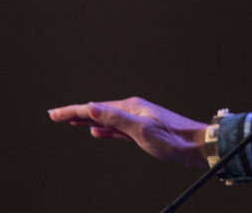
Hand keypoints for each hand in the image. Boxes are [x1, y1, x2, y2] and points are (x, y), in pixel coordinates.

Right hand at [48, 97, 208, 167]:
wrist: (197, 145)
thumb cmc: (173, 138)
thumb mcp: (141, 130)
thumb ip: (116, 119)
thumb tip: (92, 106)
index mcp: (131, 107)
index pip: (95, 108)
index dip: (73, 111)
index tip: (54, 114)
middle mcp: (133, 110)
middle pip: (98, 111)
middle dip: (76, 113)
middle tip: (55, 116)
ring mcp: (138, 119)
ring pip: (106, 120)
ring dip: (88, 120)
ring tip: (72, 121)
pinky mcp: (142, 130)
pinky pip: (116, 129)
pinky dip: (104, 130)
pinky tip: (97, 132)